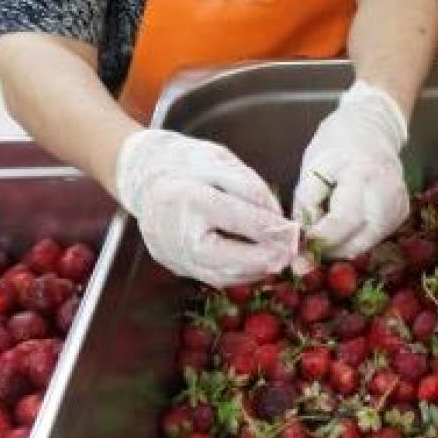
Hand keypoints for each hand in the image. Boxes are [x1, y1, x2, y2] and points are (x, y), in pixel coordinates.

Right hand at [114, 129, 297, 287]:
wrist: (142, 176)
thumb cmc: (184, 163)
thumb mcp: (218, 161)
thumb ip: (249, 187)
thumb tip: (277, 216)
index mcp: (188, 199)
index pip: (236, 219)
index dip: (269, 228)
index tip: (295, 232)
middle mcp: (176, 233)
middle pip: (226, 260)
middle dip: (264, 260)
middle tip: (291, 254)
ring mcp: (172, 254)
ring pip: (220, 276)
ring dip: (254, 271)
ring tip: (279, 259)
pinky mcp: (174, 265)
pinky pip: (210, 277)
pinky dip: (238, 274)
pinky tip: (257, 263)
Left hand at [293, 81, 408, 258]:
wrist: (371, 127)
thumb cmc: (335, 145)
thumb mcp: (311, 169)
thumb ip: (306, 207)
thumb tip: (302, 245)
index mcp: (362, 172)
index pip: (343, 220)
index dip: (321, 239)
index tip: (301, 248)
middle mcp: (387, 190)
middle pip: (359, 240)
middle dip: (330, 250)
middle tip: (309, 248)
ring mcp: (399, 203)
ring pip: (367, 244)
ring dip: (342, 246)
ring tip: (326, 231)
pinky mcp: (402, 212)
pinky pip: (376, 237)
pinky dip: (356, 238)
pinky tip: (345, 224)